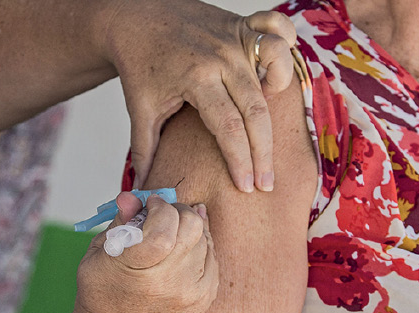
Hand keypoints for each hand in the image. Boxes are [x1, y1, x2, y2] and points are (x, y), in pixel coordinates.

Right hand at [72, 192, 218, 312]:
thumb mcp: (97, 256)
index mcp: (136, 269)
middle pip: (190, 226)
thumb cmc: (103, 294)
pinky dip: (199, 246)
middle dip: (177, 211)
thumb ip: (119, 223)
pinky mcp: (205, 297)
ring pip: (203, 238)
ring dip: (188, 228)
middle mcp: (168, 282)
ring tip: (169, 236)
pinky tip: (182, 250)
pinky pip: (212, 256)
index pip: (164, 225)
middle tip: (163, 215)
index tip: (151, 205)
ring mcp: (191, 291)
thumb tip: (131, 196)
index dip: (160, 207)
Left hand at [96, 0, 297, 192]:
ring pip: (276, 66)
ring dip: (281, 95)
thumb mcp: (140, 108)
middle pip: (256, 110)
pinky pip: (277, 27)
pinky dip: (284, 44)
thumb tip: (145, 190)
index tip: (248, 187)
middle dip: (263, 152)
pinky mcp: (241, 24)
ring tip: (269, 123)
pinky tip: (275, 72)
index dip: (241, 162)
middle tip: (267, 182)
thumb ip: (145, 151)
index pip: (229, 128)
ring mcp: (234, 37)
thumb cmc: (139, 63)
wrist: (133, 16)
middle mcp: (221, 57)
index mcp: (196, 78)